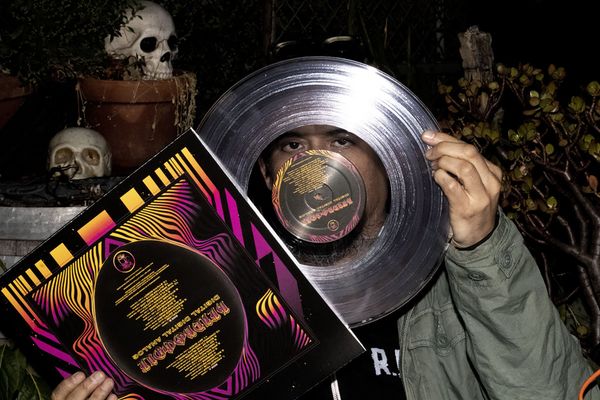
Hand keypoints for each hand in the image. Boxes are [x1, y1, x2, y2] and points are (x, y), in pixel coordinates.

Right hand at [51, 371, 115, 399]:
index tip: (81, 374)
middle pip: (74, 399)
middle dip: (87, 386)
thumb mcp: (73, 395)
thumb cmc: (79, 399)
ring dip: (100, 393)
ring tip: (109, 382)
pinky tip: (112, 396)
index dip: (69, 383)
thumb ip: (78, 387)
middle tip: (100, 375)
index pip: (58, 394)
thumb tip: (91, 374)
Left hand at [421, 130, 501, 247]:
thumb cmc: (470, 206)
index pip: (470, 147)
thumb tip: (434, 144)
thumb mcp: (471, 184)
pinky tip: (435, 177)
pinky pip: (452, 186)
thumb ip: (459, 165)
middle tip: (428, 151)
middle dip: (444, 147)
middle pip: (469, 153)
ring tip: (432, 165)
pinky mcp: (467, 208)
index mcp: (492, 172)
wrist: (478, 238)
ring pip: (464, 167)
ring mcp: (481, 196)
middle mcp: (490, 182)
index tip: (428, 135)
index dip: (447, 138)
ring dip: (443, 161)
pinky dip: (440, 177)